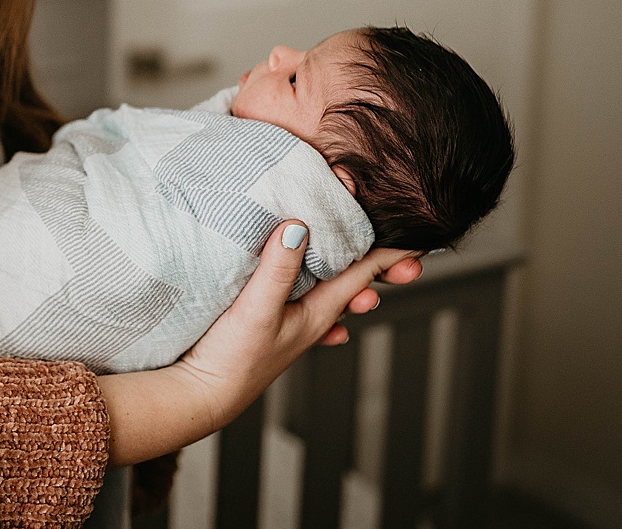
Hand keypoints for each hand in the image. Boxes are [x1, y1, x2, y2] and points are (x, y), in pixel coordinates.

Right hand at [170, 221, 421, 429]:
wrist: (203, 396)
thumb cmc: (232, 360)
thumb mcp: (255, 309)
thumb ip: (277, 269)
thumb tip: (298, 225)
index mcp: (318, 312)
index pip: (363, 275)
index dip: (390, 254)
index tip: (418, 240)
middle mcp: (313, 319)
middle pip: (354, 285)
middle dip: (380, 266)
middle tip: (404, 252)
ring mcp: (294, 326)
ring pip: (333, 297)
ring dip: (351, 281)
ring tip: (371, 273)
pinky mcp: (271, 329)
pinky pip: (308, 311)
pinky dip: (323, 303)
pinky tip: (334, 319)